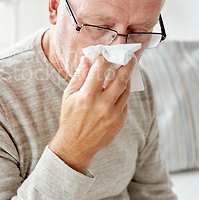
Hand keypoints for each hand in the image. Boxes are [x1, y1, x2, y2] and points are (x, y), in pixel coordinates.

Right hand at [48, 55, 135, 173]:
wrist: (75, 146)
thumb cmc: (69, 118)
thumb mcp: (68, 96)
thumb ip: (79, 76)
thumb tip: (86, 59)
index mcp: (88, 97)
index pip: (100, 71)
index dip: (104, 59)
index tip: (105, 54)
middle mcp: (103, 105)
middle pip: (120, 80)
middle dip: (126, 66)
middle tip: (130, 58)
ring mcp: (114, 115)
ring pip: (126, 91)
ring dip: (127, 80)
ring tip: (127, 72)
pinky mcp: (120, 122)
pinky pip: (125, 104)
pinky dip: (123, 95)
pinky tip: (119, 90)